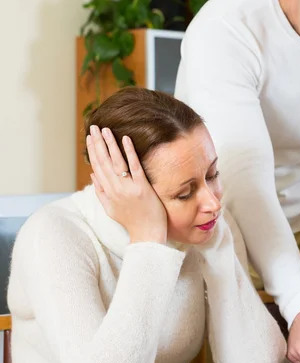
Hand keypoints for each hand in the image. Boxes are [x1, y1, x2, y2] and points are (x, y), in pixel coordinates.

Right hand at [86, 125, 166, 243]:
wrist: (146, 235)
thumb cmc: (131, 222)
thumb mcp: (110, 209)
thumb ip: (101, 192)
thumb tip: (92, 175)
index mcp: (108, 192)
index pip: (97, 167)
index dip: (93, 151)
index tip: (90, 138)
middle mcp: (115, 189)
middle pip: (104, 162)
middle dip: (98, 143)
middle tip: (93, 127)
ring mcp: (128, 187)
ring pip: (116, 162)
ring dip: (110, 144)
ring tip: (106, 129)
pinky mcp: (142, 187)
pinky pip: (134, 167)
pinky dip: (129, 152)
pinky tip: (125, 139)